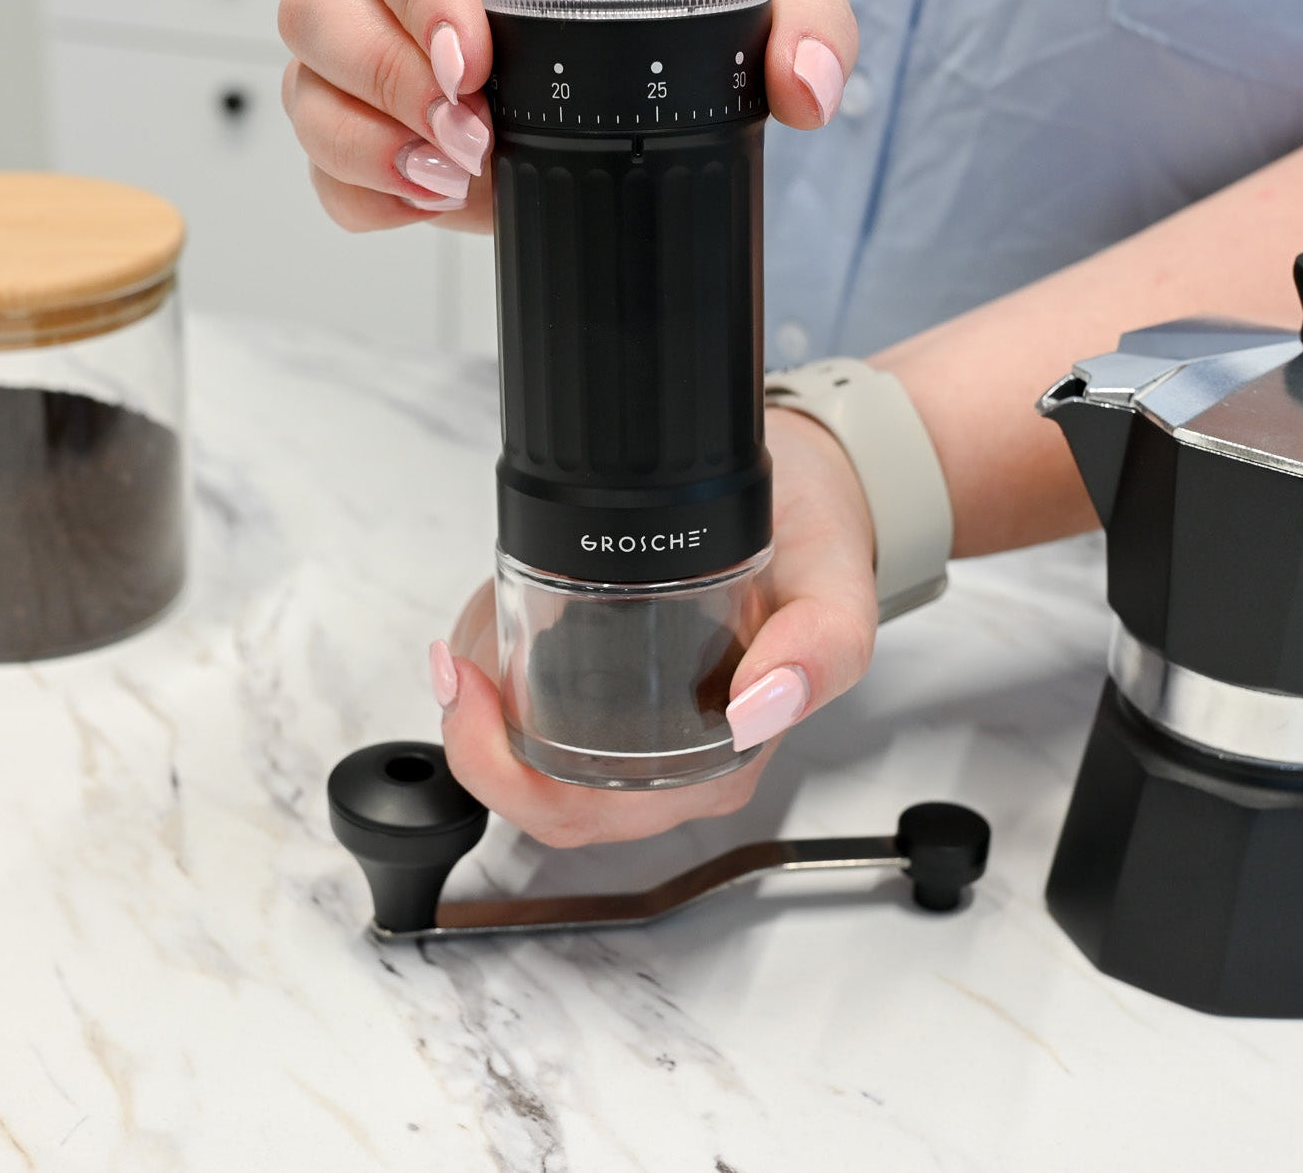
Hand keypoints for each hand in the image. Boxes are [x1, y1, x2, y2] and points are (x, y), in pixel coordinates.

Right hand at [278, 0, 855, 231]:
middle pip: (320, 7)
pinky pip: (331, 170)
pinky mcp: (392, 134)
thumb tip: (811, 91)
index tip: (474, 65)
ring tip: (453, 186)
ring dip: (364, 151)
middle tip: (475, 145)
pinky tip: (432, 208)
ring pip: (309, 90)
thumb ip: (805, 16)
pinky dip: (366, 200)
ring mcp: (391, 60)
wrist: (642, 13)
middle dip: (386, 89)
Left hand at [428, 407, 876, 845]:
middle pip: (537, 795)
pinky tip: (505, 621)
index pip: (579, 813)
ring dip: (486, 698)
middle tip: (467, 654)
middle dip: (478, 734)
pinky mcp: (615, 687)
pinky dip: (502, 667)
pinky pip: (532, 705)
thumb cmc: (816, 541)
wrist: (807, 490)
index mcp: (713, 767)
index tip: (477, 686)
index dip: (504, 770)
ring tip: (488, 625)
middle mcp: (671, 765)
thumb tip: (758, 708)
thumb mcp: (834, 586)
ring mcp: (639, 730)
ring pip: (523, 751)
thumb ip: (820, 648)